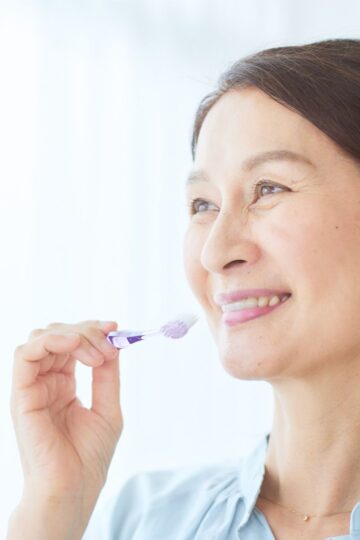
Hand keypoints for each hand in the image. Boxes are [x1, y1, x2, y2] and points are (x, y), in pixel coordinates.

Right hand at [11, 320, 122, 500]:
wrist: (74, 488)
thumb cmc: (88, 456)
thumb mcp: (107, 407)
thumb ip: (107, 375)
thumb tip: (113, 342)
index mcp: (63, 383)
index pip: (73, 343)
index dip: (93, 331)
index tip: (116, 329)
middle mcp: (45, 381)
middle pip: (59, 335)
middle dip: (88, 332)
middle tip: (110, 343)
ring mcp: (32, 387)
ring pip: (42, 338)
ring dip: (74, 335)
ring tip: (97, 354)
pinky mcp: (21, 395)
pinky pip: (25, 355)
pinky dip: (49, 341)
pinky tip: (74, 344)